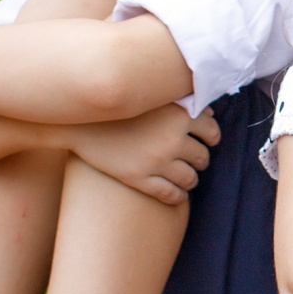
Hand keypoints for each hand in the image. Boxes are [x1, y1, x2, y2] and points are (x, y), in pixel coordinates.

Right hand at [68, 103, 221, 206]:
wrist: (80, 120)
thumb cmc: (120, 106)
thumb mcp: (153, 97)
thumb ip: (182, 102)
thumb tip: (209, 113)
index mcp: (179, 114)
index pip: (212, 131)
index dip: (211, 137)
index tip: (207, 139)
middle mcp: (171, 138)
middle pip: (202, 157)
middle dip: (200, 159)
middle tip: (194, 158)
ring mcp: (157, 161)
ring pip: (190, 178)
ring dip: (190, 179)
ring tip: (185, 176)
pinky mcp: (140, 178)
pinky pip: (171, 195)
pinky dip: (178, 196)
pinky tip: (175, 193)